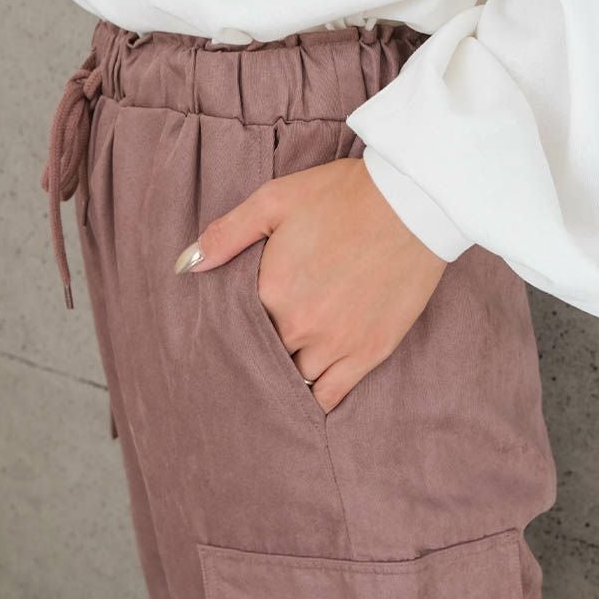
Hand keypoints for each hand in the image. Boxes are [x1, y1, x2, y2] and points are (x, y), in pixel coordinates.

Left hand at [174, 157, 446, 412]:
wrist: (412, 204)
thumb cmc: (342, 197)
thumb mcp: (276, 200)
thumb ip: (227, 234)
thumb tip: (186, 266)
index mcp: (270, 291)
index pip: (236, 328)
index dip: (233, 330)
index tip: (232, 331)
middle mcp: (298, 325)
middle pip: (263, 356)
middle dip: (256, 355)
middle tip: (251, 356)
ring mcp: (336, 343)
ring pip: (294, 379)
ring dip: (284, 376)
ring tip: (276, 374)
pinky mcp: (369, 352)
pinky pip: (331, 395)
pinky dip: (315, 401)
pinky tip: (305, 400)